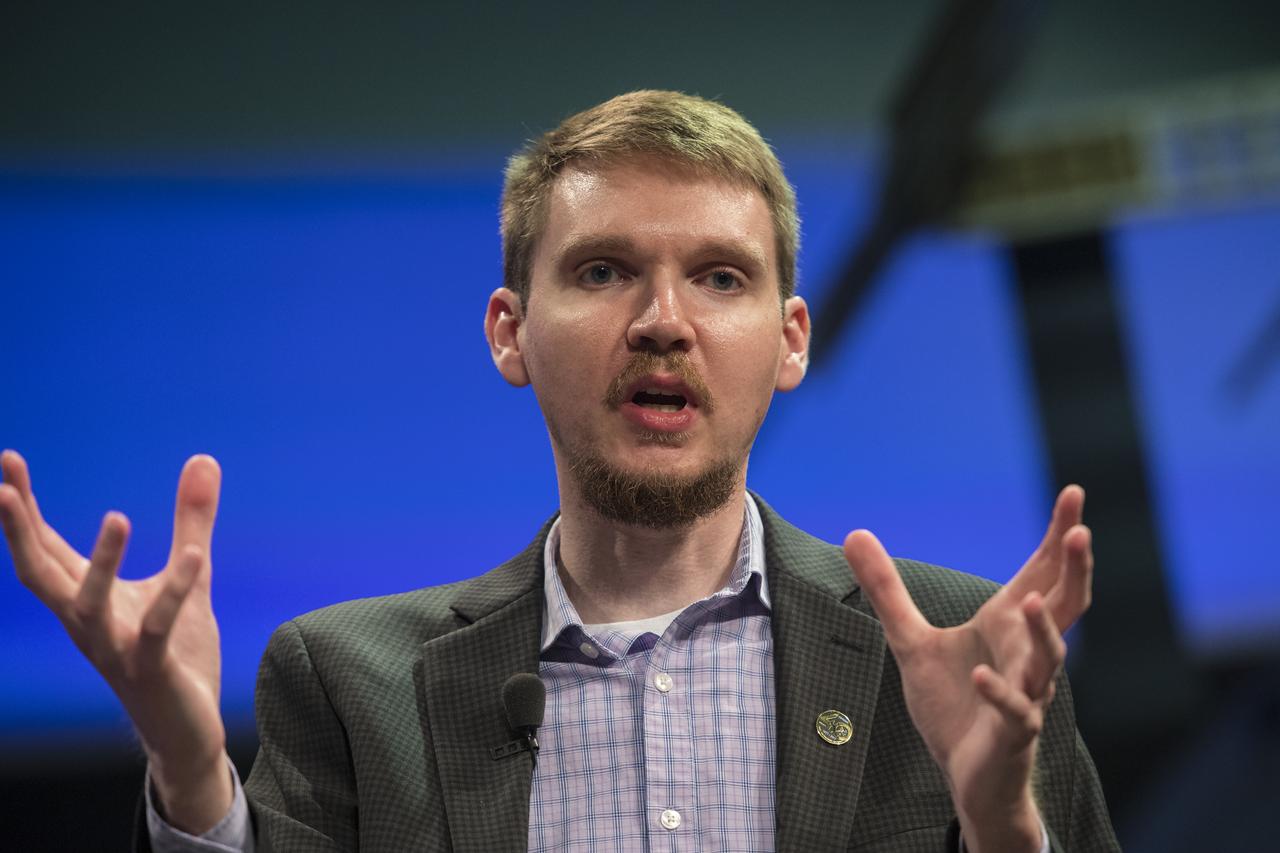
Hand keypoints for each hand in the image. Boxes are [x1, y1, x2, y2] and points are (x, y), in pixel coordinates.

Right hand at [0, 450, 231, 833]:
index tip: (8, 460)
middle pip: (39, 572)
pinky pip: (156, 630)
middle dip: (19, 529)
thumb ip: (192, 522)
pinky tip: (194, 557)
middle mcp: (88, 623)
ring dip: (100, 563)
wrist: (188, 728)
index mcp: (88, 599)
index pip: (45, 548)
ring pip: (88, 605)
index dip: (22, 508)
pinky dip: (173, 593)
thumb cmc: (178, 652)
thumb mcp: (189, 575)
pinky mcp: (150, 669)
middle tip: (3, 483)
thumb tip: (203, 458)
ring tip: (118, 516)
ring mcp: (114, 648)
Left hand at [843, 486, 1092, 852]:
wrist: (967, 776)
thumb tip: (854, 533)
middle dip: (1074, 569)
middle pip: (1063, 606)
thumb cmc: (953, 705)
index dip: (1058, 535)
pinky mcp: (1013, 732)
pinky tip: (982, 676)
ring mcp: (1026, 693)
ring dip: (1042, 632)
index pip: (1040, 572)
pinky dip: (1000, 693)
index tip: (1073, 492)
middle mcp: (1025, 653)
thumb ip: (886, 590)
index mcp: (1006, 624)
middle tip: (1082, 531)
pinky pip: (1015, 710)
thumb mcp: (909, 641)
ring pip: (1047, 658)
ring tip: (1030, 601)